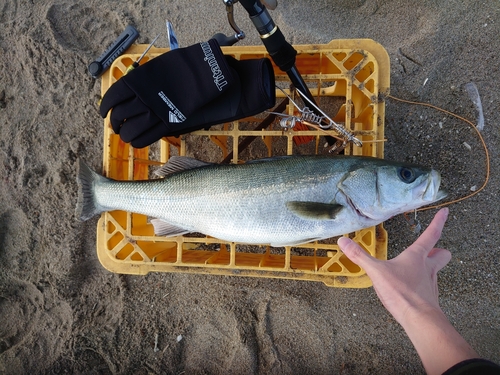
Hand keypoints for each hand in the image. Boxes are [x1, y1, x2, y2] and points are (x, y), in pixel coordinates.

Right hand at [338, 208, 450, 325]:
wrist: (420, 320)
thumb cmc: (401, 292)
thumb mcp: (376, 272)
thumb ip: (360, 256)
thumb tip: (343, 241)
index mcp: (417, 256)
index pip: (431, 234)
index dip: (438, 221)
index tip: (445, 211)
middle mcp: (428, 267)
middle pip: (442, 254)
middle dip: (439, 250)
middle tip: (432, 249)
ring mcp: (430, 283)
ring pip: (436, 270)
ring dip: (430, 267)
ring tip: (417, 269)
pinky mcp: (429, 298)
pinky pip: (429, 286)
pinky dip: (422, 284)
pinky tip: (411, 288)